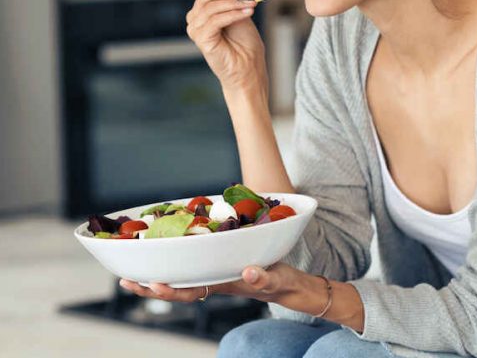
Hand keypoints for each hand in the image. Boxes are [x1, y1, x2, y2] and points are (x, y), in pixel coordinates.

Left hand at [119, 262, 312, 309]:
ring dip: (157, 272)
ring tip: (132, 268)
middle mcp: (211, 279)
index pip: (190, 291)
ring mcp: (213, 271)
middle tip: (125, 280)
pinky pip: (191, 261)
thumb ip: (262, 278)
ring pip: (180, 275)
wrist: (287, 283)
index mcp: (221, 285)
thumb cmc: (281, 282)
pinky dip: (175, 256)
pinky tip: (165, 248)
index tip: (153, 284)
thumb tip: (247, 273)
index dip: (170, 290)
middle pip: (176, 286)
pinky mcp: (217, 260)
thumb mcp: (274, 278)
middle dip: (149, 286)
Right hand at [185, 0, 265, 91]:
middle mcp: (195, 15)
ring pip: (211, 5)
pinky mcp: (201, 39)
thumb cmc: (244, 41)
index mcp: (203, 5)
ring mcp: (195, 28)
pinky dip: (233, 14)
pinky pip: (214, 19)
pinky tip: (247, 13)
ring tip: (251, 5)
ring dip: (235, 3)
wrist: (248, 68)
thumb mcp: (240, 6)